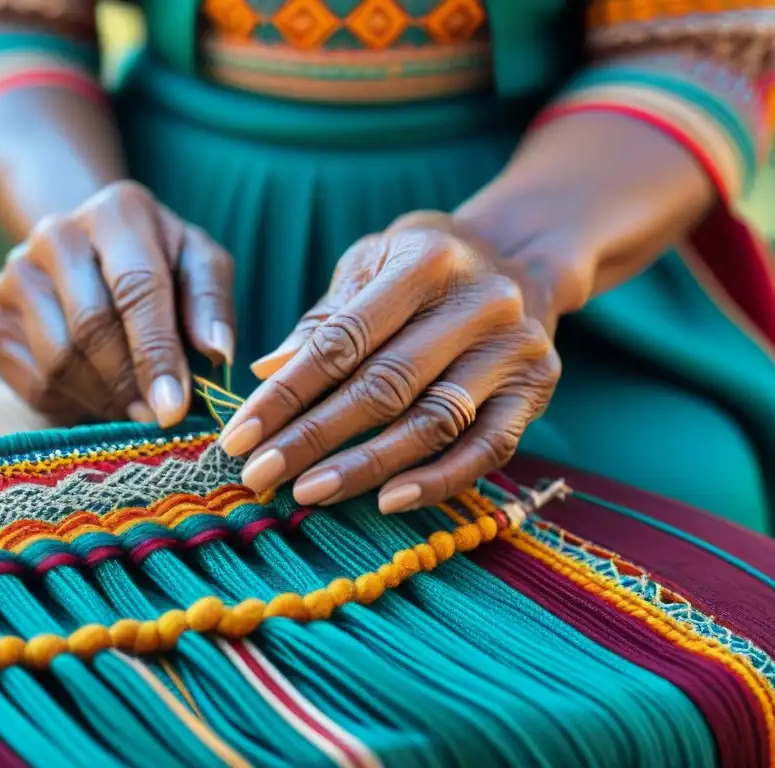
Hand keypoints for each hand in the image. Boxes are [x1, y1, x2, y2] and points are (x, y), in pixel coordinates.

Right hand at [0, 181, 235, 426]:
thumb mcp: (198, 264)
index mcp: (117, 213)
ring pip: (60, 361)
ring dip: (105, 398)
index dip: (155, 354)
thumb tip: (217, 352)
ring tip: (134, 406)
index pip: (137, 290)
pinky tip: (99, 394)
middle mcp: (56, 233)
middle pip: (92, 328)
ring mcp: (15, 273)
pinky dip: (75, 403)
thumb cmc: (158, 262)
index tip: (174, 408)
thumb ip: (211, 303)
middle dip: (130, 383)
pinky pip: (36, 382)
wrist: (88, 247)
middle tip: (157, 418)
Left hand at [218, 211, 560, 513]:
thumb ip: (324, 318)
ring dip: (364, 467)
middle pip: (383, 387)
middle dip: (312, 438)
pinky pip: (487, 450)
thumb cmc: (425, 266)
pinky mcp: (535, 390)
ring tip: (307, 494)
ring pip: (431, 423)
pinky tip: (387, 501)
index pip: (342, 341)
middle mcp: (478, 304)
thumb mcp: (372, 264)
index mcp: (425, 262)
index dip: (286, 394)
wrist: (519, 259)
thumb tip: (267, 371)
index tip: (239, 437)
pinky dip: (437, 481)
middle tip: (259, 476)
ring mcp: (512, 350)